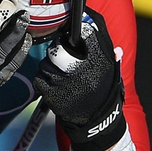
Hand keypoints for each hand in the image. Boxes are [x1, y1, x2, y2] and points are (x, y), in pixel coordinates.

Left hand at [33, 9, 126, 150]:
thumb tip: (96, 27)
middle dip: (59, 50)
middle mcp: (81, 71)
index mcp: (99, 62)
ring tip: (61, 73)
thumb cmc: (103, 92)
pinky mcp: (52, 94)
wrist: (97, 122)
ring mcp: (64, 83)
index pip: (86, 34)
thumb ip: (106, 50)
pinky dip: (44, 78)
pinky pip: (40, 76)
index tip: (77, 30)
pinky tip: (54, 82)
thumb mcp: (111, 70)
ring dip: (50, 66)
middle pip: (58, 48)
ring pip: (46, 63)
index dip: (80, 28)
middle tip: (64, 55)